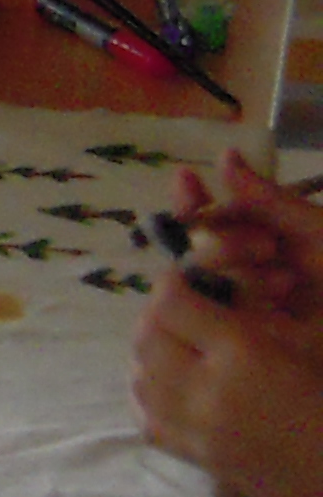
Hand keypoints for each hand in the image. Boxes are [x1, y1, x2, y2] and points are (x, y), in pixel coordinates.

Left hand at [131, 273, 322, 496]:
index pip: (172, 303)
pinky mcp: (195, 457)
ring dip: (148, 354)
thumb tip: (204, 291)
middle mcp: (205, 388)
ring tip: (173, 346)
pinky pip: (146, 417)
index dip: (173, 285)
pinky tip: (169, 386)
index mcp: (242, 352)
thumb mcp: (306, 343)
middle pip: (147, 338)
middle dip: (157, 317)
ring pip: (139, 376)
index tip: (183, 281)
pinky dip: (148, 396)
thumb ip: (252, 315)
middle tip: (176, 311)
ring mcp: (194, 427)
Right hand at [160, 152, 322, 332]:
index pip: (211, 217)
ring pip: (204, 284)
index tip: (185, 180)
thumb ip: (268, 200)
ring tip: (287, 282)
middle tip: (267, 247)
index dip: (194, 200)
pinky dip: (243, 308)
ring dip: (241, 276)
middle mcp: (248, 271)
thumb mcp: (317, 231)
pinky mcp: (251, 340)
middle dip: (224, 244)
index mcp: (263, 240)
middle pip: (199, 250)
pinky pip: (221, 319)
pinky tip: (276, 305)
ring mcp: (246, 307)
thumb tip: (224, 156)